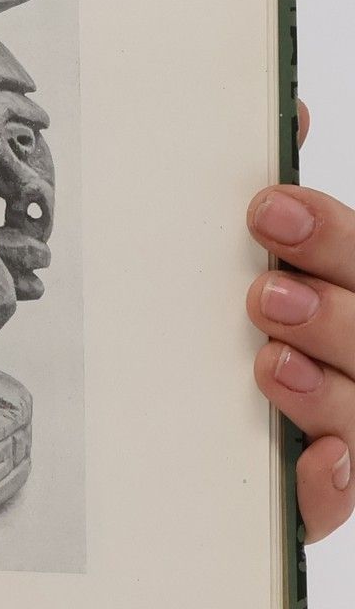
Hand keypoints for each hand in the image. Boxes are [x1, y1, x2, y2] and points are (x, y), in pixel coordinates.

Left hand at [246, 101, 354, 541]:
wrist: (262, 438)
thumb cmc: (279, 333)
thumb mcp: (284, 262)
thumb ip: (287, 204)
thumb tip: (289, 108)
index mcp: (353, 294)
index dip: (331, 235)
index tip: (266, 207)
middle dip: (328, 308)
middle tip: (262, 291)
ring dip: (324, 385)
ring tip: (268, 362)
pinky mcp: (328, 492)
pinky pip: (338, 501)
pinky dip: (331, 482)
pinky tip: (315, 458)